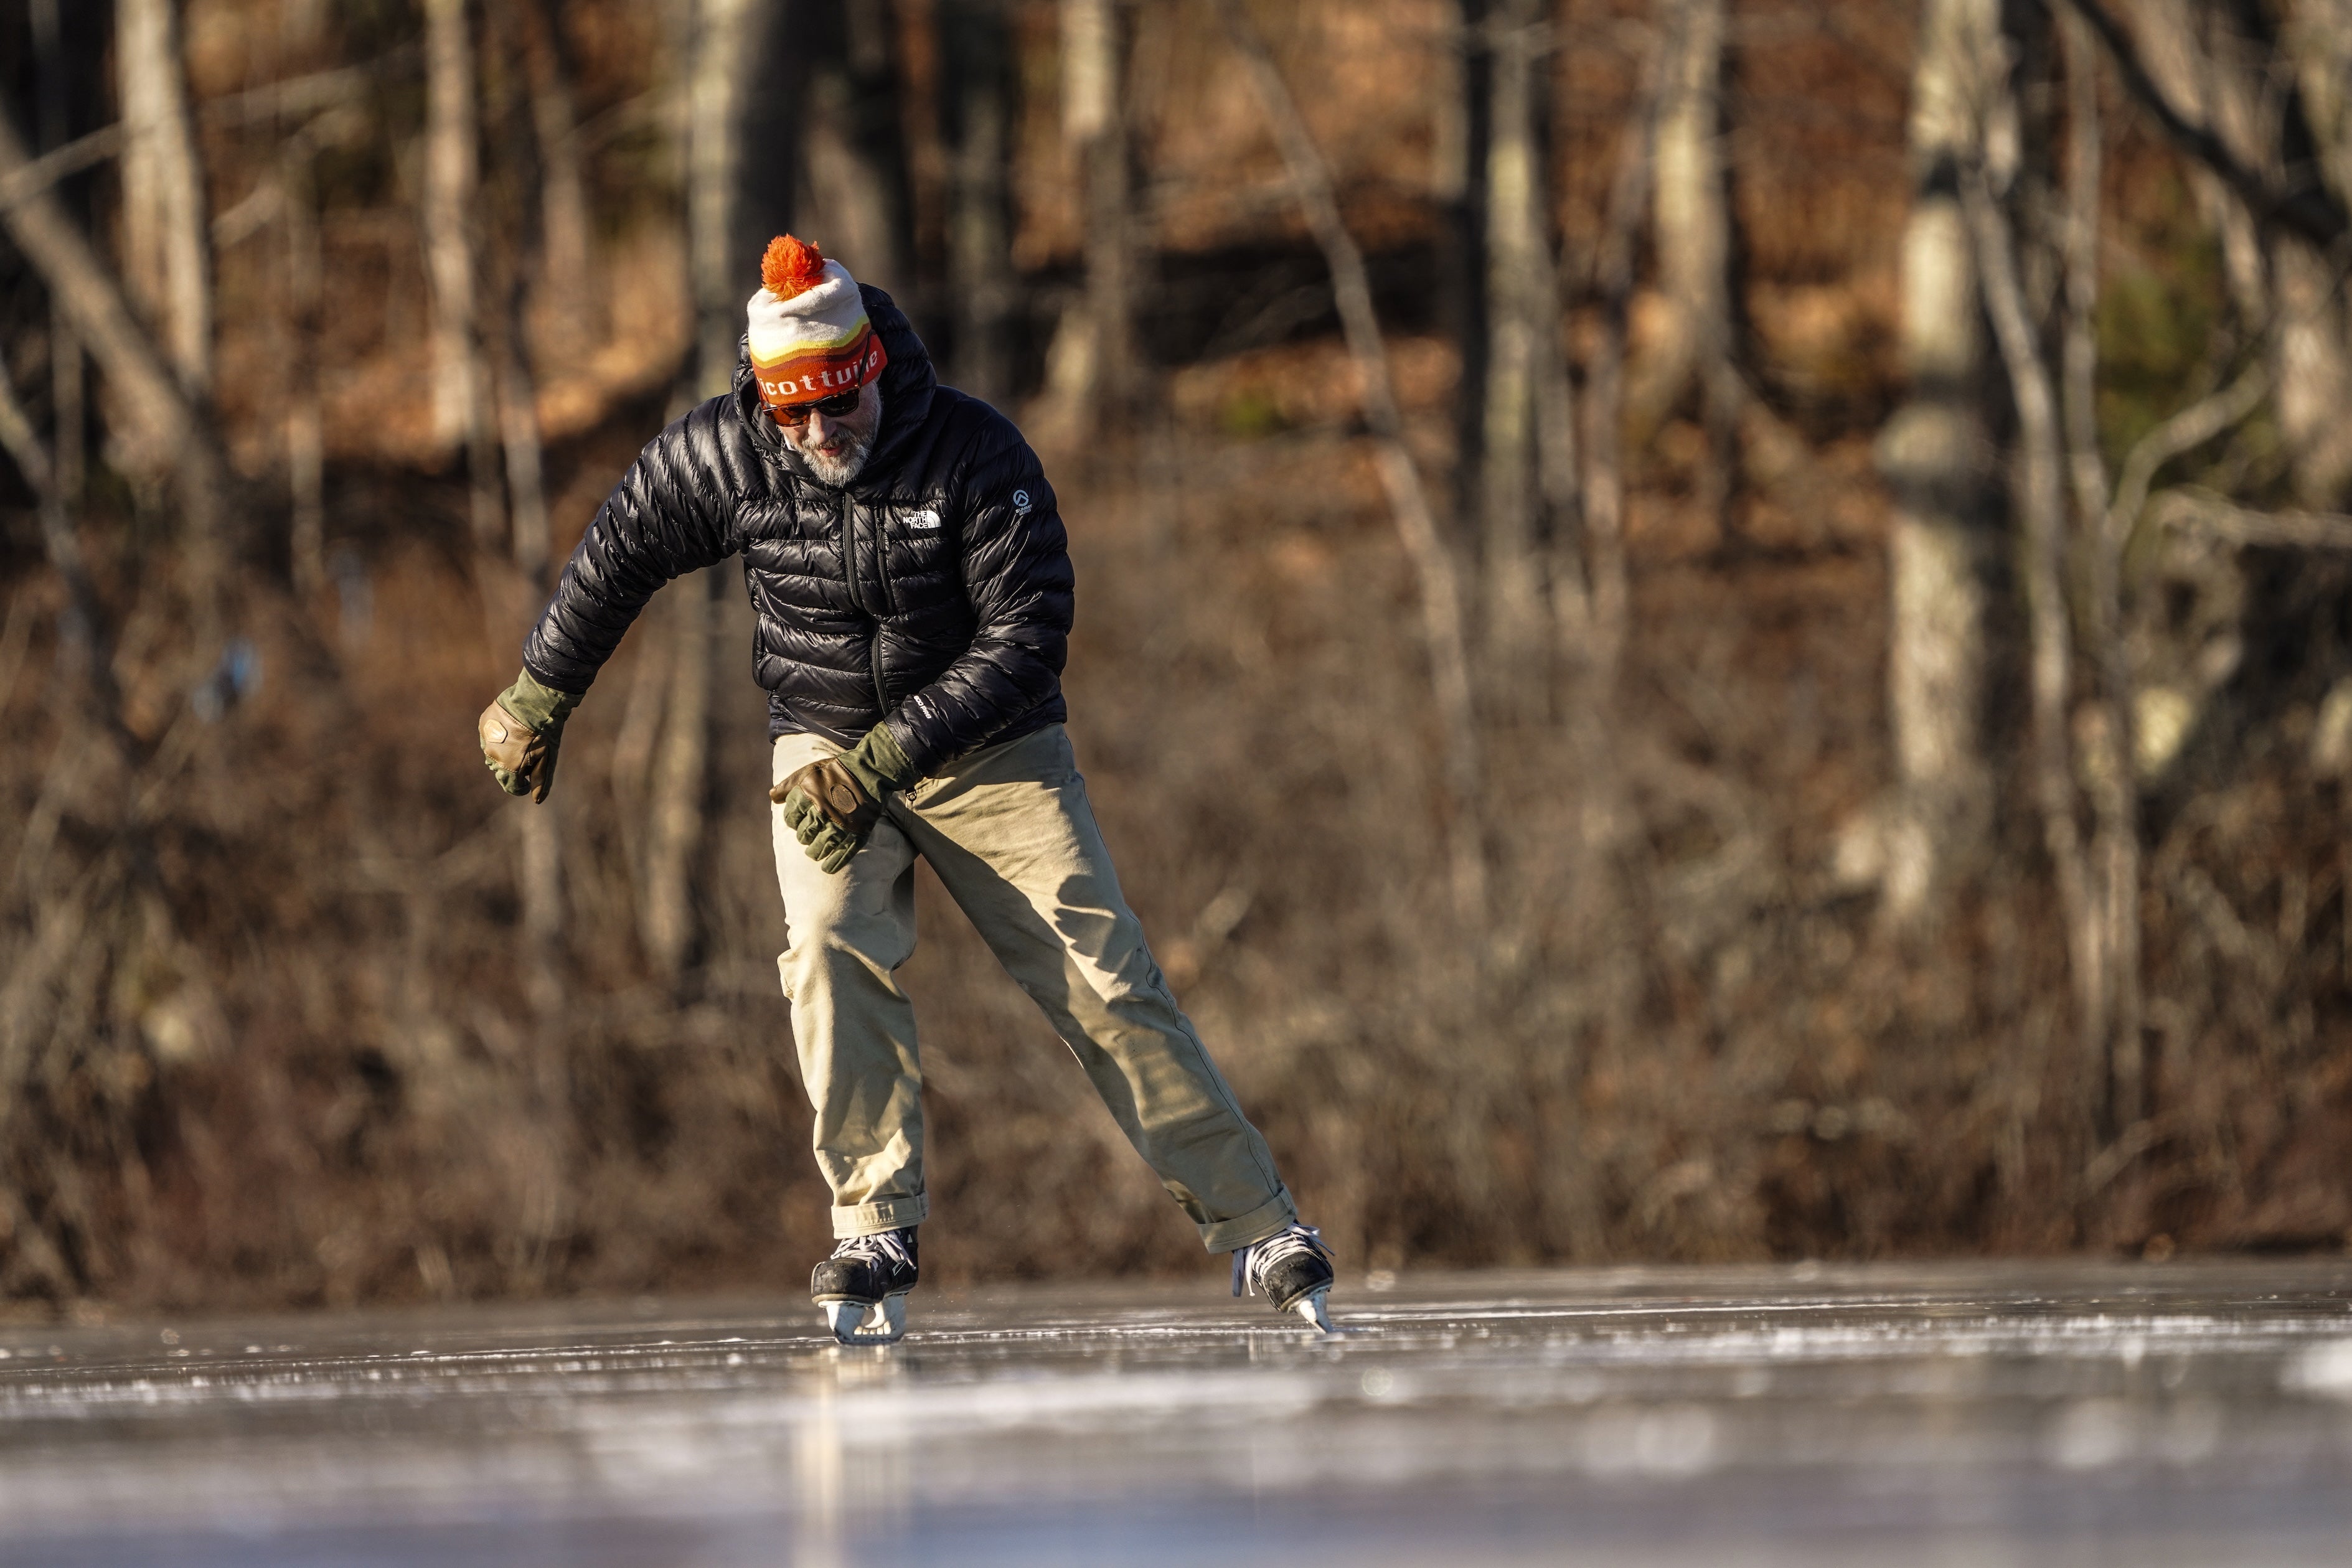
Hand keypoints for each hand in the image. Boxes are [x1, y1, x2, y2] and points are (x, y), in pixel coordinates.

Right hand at [478, 669, 580, 802]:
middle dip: (511, 770)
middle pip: (500, 771)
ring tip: (518, 744)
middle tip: (526, 759)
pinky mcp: (483, 725)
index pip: (510, 787)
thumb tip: (537, 800)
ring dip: (502, 754)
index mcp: (509, 768)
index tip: (526, 784)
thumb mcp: (546, 759)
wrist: (535, 701)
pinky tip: (510, 731)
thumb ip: (540, 781)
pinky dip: (497, 739)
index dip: (520, 788)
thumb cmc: (545, 732)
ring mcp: (486, 740)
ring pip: (492, 755)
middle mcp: (493, 757)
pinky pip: (488, 738)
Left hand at [770, 724, 918, 872]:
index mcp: (807, 797)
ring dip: (815, 853)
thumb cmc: (837, 770)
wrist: (870, 771)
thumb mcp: (809, 771)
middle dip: (804, 838)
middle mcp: (821, 813)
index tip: (797, 823)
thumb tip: (772, 796)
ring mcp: (840, 824)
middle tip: (807, 838)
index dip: (793, 821)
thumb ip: (789, 785)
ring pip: (820, 847)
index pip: (791, 818)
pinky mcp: (857, 832)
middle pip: (804, 835)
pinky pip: (842, 853)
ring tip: (814, 853)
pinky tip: (828, 868)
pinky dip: (834, 863)